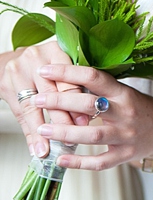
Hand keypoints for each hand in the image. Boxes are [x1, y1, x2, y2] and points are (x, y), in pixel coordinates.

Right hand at [0, 42, 78, 157]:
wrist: (13, 61)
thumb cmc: (47, 67)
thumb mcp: (64, 68)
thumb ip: (77, 84)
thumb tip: (96, 112)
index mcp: (58, 52)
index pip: (69, 79)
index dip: (78, 102)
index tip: (86, 122)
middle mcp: (37, 58)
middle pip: (52, 92)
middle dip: (64, 117)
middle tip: (73, 136)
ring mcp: (19, 69)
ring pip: (35, 105)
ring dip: (45, 129)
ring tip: (52, 147)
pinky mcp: (6, 83)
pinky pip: (20, 113)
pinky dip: (30, 133)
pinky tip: (37, 147)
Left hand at [30, 64, 152, 169]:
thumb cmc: (139, 107)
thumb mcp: (123, 92)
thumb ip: (98, 88)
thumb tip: (63, 76)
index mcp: (124, 93)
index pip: (94, 77)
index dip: (67, 72)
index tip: (45, 70)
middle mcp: (125, 113)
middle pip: (89, 105)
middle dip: (59, 101)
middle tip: (37, 99)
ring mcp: (126, 136)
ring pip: (92, 135)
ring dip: (64, 133)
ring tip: (42, 129)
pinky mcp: (125, 155)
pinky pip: (100, 161)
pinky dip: (79, 162)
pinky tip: (61, 159)